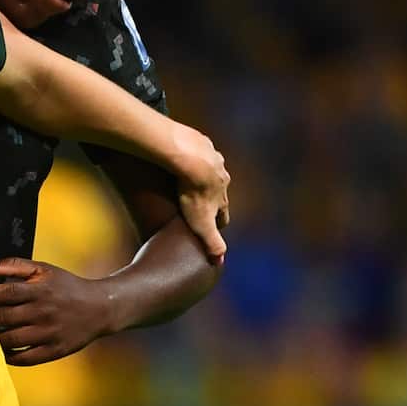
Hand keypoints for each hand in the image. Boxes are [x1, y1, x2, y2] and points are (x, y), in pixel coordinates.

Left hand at [0, 259, 113, 364]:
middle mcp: (43, 312)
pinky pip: (25, 358)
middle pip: (5, 318)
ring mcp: (49, 333)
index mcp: (40, 290)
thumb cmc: (66, 286)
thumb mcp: (45, 270)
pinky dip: (8, 357)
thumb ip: (16, 265)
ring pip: (11, 340)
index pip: (7, 293)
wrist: (100, 308)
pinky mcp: (54, 351)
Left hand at [167, 123, 229, 262]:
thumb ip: (211, 242)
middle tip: (200, 203)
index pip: (224, 213)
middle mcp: (222, 176)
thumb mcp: (202, 222)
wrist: (189, 157)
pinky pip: (198, 151)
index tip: (212, 226)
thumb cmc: (193, 192)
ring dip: (204, 176)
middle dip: (212, 197)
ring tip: (189, 181)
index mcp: (222, 196)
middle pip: (219, 191)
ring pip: (211, 170)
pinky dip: (193, 157)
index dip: (218, 221)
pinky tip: (182, 158)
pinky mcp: (201, 143)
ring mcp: (213, 158)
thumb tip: (220, 263)